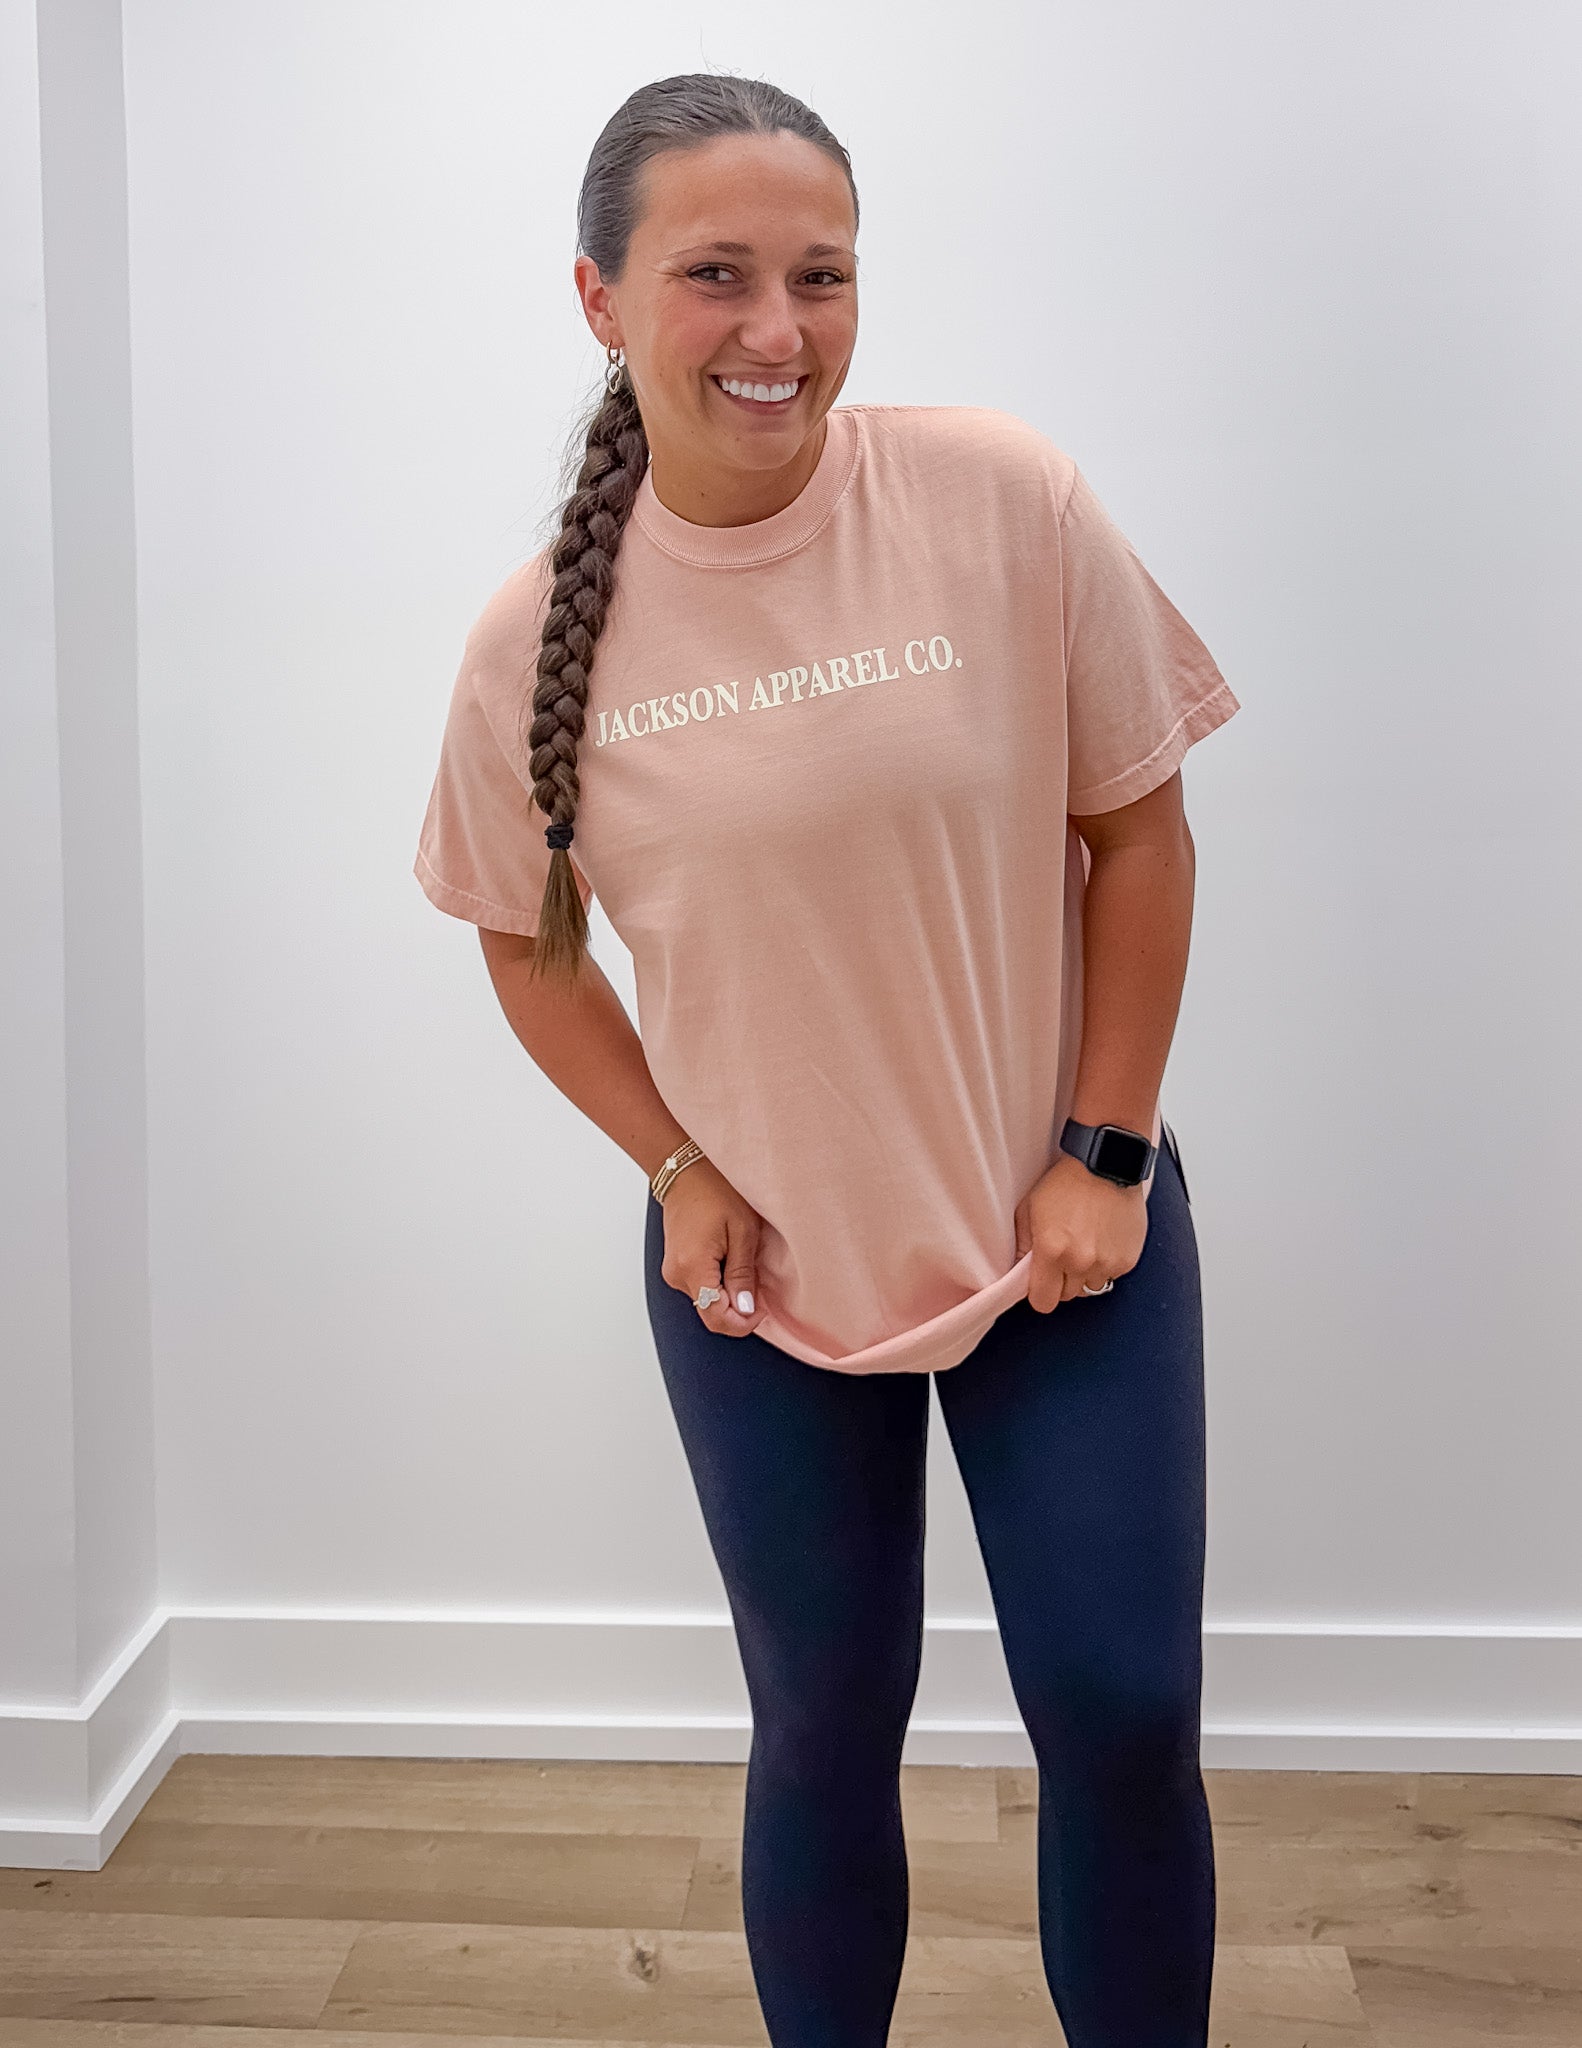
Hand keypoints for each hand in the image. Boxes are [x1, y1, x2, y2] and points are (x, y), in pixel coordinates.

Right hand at [659, 1158, 766, 1337]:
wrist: (687, 1172)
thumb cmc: (716, 1192)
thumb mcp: (742, 1231)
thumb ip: (742, 1274)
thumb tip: (745, 1310)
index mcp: (693, 1267)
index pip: (716, 1318)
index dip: (742, 1323)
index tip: (761, 1310)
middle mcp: (677, 1275)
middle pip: (710, 1313)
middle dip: (737, 1309)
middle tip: (757, 1283)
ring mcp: (673, 1272)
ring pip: (706, 1303)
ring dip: (728, 1295)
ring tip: (742, 1263)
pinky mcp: (675, 1268)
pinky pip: (700, 1289)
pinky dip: (718, 1285)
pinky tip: (729, 1261)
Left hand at [1014, 1152, 1148, 1313]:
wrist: (1106, 1164)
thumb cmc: (1066, 1183)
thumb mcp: (1029, 1208)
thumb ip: (1021, 1244)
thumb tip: (1017, 1269)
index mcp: (1052, 1252)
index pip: (1043, 1302)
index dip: (1040, 1294)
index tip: (1041, 1282)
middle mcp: (1081, 1262)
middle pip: (1067, 1296)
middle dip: (1062, 1281)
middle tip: (1063, 1256)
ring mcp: (1107, 1262)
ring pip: (1091, 1286)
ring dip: (1085, 1274)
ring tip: (1085, 1245)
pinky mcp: (1128, 1259)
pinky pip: (1112, 1275)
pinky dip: (1107, 1264)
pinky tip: (1103, 1240)